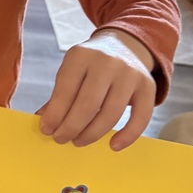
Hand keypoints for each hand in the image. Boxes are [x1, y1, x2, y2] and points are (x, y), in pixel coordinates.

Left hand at [37, 29, 155, 150]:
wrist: (124, 46)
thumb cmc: (91, 65)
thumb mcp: (71, 70)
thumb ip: (59, 96)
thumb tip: (45, 123)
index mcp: (81, 56)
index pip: (65, 90)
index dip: (55, 114)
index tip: (47, 130)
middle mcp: (107, 62)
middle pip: (88, 105)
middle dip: (71, 127)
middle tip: (61, 139)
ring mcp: (130, 74)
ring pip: (111, 114)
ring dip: (92, 134)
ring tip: (79, 141)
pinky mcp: (148, 86)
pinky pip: (140, 118)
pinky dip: (127, 136)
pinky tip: (113, 145)